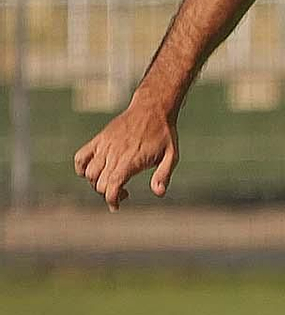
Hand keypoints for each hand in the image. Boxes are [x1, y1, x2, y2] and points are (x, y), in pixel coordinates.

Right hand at [74, 91, 179, 209]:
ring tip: (111, 181)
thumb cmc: (164, 134)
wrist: (152, 108)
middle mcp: (114, 153)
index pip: (112, 186)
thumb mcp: (172, 155)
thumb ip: (164, 175)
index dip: (112, 200)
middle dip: (108, 193)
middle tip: (123, 192)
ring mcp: (105, 145)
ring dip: (96, 183)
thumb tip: (158, 193)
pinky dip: (81, 168)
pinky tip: (91, 172)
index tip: (116, 206)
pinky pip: (81, 156)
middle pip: (99, 183)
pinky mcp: (100, 138)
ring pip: (89, 172)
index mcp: (131, 160)